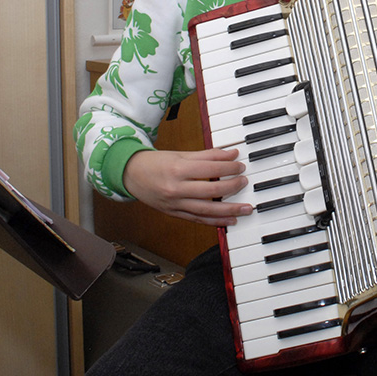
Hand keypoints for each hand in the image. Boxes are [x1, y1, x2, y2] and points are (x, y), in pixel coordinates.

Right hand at [122, 147, 252, 225]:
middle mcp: (176, 188)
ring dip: (229, 210)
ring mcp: (175, 204)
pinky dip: (215, 222)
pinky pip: (198, 219)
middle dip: (232, 187)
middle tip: (245, 182)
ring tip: (246, 208)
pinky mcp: (174, 214)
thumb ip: (207, 155)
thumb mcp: (180, 154)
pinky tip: (230, 221)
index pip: (209, 169)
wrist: (131, 175)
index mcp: (177, 169)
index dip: (228, 167)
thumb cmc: (156, 163)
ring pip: (206, 210)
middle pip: (210, 190)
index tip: (240, 165)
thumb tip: (231, 154)